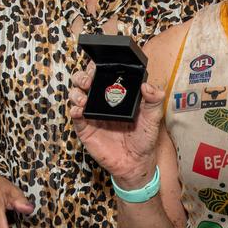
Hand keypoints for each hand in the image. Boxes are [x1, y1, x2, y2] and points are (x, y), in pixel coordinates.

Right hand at [70, 67, 165, 186]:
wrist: (136, 163)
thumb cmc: (144, 139)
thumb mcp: (153, 118)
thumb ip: (154, 101)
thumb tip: (148, 86)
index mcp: (117, 94)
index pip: (103, 74)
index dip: (97, 67)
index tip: (98, 65)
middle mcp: (102, 101)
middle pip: (84, 81)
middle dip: (82, 76)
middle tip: (88, 80)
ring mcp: (92, 114)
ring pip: (76, 95)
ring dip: (76, 92)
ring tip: (84, 98)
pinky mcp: (85, 128)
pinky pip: (74, 116)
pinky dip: (74, 110)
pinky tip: (79, 110)